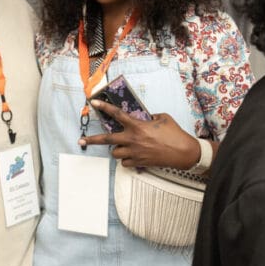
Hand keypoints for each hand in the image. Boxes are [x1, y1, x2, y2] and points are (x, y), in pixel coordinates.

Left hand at [84, 101, 200, 169]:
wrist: (183, 152)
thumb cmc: (174, 133)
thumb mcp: (162, 118)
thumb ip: (149, 117)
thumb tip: (143, 118)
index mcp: (137, 126)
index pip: (117, 114)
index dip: (104, 107)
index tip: (94, 103)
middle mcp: (133, 139)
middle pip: (107, 140)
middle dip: (92, 140)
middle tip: (81, 141)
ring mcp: (134, 152)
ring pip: (115, 153)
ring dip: (117, 149)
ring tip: (125, 146)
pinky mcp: (139, 162)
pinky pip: (125, 163)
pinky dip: (127, 160)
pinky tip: (134, 155)